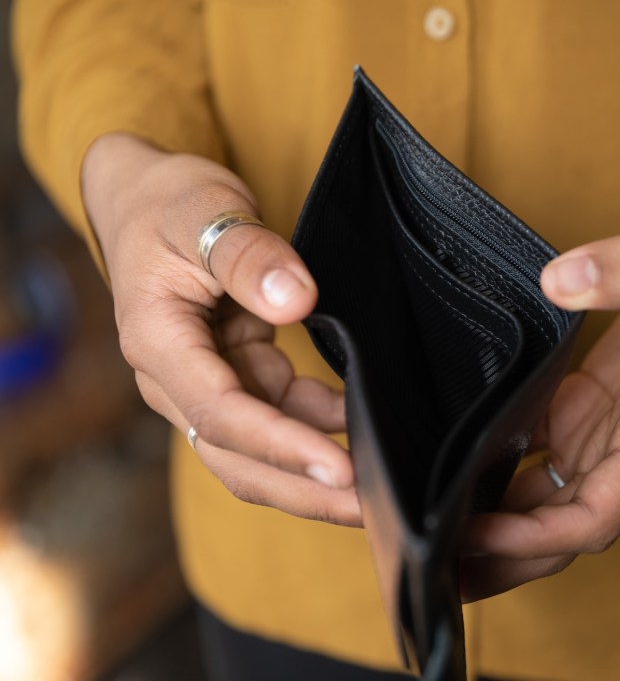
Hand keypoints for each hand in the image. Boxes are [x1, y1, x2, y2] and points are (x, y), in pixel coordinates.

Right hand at [82, 133, 359, 524]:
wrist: (150, 202)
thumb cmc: (171, 203)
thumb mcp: (205, 211)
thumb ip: (249, 256)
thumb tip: (297, 301)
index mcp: (158, 343)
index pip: (220, 414)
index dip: (281, 445)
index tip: (340, 467)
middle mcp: (176, 379)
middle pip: (237, 457)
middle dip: (303, 490)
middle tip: (370, 510)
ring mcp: (206, 383)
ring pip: (258, 450)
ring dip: (313, 472)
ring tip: (377, 487)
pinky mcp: (235, 377)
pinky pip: (279, 416)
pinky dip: (318, 427)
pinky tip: (359, 425)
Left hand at [460, 217, 619, 600]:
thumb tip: (559, 280)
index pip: (596, 513)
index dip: (534, 535)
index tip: (474, 535)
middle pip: (566, 526)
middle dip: (506, 555)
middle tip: (437, 573)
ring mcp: (613, 429)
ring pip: (553, 499)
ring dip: (501, 524)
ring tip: (437, 537)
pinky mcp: (596, 405)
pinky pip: (548, 453)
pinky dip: (507, 471)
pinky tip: (462, 473)